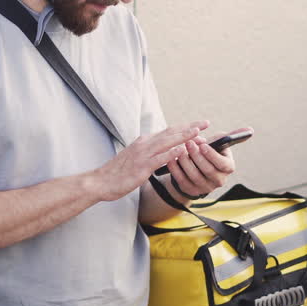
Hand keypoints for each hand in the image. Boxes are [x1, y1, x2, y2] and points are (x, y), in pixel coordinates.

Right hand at [91, 121, 208, 200]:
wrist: (100, 182)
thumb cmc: (117, 173)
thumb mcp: (135, 159)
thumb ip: (149, 154)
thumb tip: (164, 153)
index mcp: (144, 142)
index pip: (168, 132)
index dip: (184, 128)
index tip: (198, 126)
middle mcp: (144, 144)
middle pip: (171, 133)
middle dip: (189, 127)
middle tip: (205, 123)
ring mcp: (143, 154)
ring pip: (167, 142)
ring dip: (184, 136)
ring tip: (198, 132)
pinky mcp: (142, 167)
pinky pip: (159, 158)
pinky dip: (172, 152)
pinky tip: (183, 149)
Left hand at [166, 127, 247, 198]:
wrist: (196, 168)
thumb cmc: (208, 153)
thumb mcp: (218, 144)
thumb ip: (228, 137)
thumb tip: (249, 129)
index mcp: (227, 168)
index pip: (222, 164)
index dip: (212, 155)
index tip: (203, 144)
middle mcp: (218, 180)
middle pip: (207, 169)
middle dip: (196, 155)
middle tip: (188, 143)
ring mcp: (205, 187)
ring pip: (194, 175)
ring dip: (185, 161)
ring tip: (179, 149)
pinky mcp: (191, 191)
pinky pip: (181, 180)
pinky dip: (175, 169)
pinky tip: (170, 159)